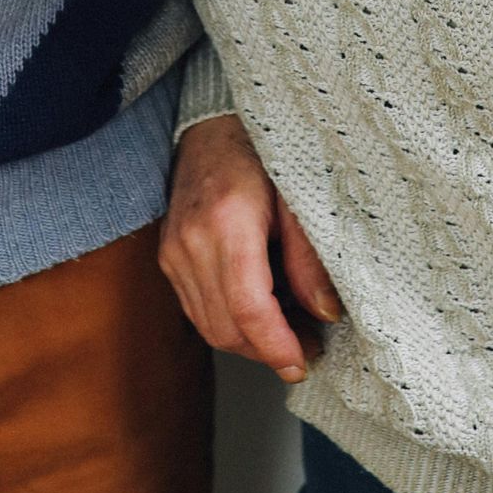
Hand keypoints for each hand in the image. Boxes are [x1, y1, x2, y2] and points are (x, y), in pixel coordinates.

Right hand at [159, 113, 341, 383]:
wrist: (211, 129)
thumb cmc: (260, 154)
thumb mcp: (298, 198)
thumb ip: (310, 259)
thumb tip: (325, 313)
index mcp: (228, 223)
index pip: (248, 306)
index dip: (276, 344)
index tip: (301, 363)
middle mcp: (192, 242)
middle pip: (225, 326)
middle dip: (267, 350)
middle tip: (307, 349)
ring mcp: (173, 252)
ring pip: (209, 325)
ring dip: (248, 342)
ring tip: (289, 332)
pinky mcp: (168, 257)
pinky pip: (197, 309)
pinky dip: (229, 321)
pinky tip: (259, 311)